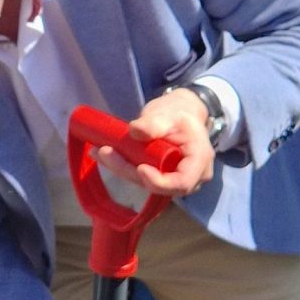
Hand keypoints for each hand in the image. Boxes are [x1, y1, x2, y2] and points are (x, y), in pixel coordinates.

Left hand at [98, 89, 216, 197]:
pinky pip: (142, 177)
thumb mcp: (167, 113)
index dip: (159, 182)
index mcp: (199, 159)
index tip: (139, 168)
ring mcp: (175, 179)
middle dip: (129, 172)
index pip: (182, 182)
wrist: (181, 113)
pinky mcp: (161, 177)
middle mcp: (191, 176)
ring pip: (146, 183)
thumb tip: (134, 130)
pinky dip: (123, 166)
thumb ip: (153, 123)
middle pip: (159, 186)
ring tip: (100, 151)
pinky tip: (104, 155)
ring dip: (121, 169)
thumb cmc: (178, 112)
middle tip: (104, 153)